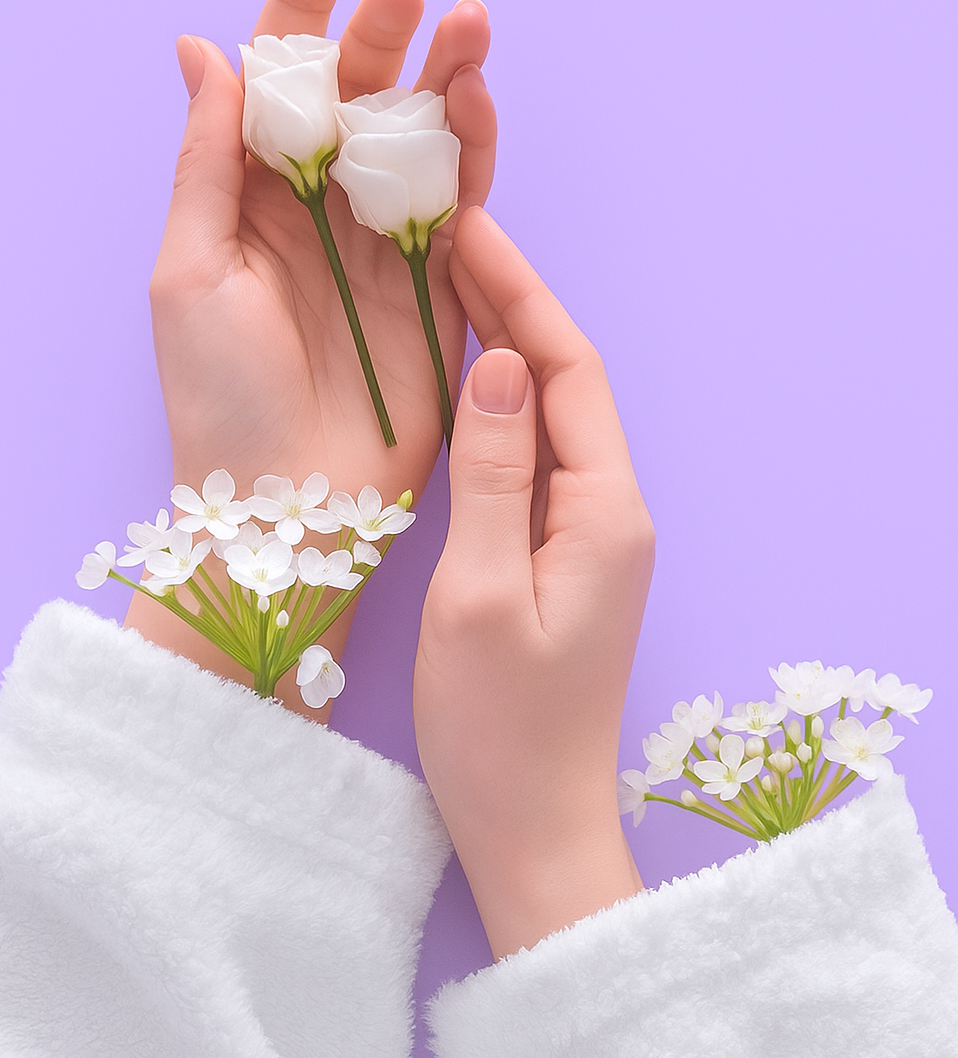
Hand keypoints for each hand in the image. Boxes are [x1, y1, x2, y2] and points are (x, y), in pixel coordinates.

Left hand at [125, 0, 495, 710]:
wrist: (290, 505)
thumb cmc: (219, 396)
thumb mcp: (190, 270)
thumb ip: (208, 158)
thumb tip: (207, 45)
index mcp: (250, 192)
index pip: (278, 75)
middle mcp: (320, 203)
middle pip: (358, 92)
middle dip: (382, 30)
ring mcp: (384, 239)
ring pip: (421, 133)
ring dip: (444, 74)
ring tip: (465, 23)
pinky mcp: (442, 280)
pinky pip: (464, 198)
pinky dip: (475, 147)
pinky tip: (477, 100)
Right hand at [413, 208, 654, 958]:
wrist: (534, 828)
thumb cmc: (500, 728)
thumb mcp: (479, 592)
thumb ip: (493, 473)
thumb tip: (497, 363)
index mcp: (606, 511)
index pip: (569, 371)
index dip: (520, 294)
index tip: (468, 229)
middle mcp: (613, 512)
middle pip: (566, 382)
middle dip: (512, 304)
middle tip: (447, 236)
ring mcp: (592, 536)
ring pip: (550, 416)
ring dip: (503, 348)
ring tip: (444, 284)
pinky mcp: (564, 558)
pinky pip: (535, 459)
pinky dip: (497, 409)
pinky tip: (457, 383)